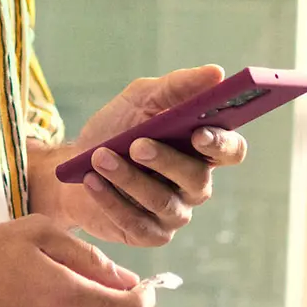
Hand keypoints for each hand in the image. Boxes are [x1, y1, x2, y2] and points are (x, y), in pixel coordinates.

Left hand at [28, 65, 248, 247]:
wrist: (74, 162)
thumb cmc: (115, 129)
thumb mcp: (141, 99)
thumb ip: (178, 87)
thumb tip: (216, 73)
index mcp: (201, 149)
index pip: (232, 150)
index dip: (221, 144)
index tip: (199, 132)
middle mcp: (194, 185)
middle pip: (197, 179)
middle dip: (166, 161)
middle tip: (136, 144)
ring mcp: (173, 213)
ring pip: (163, 202)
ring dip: (129, 178)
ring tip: (100, 157)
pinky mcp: (148, 234)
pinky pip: (137, 223)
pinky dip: (111, 200)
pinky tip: (92, 181)